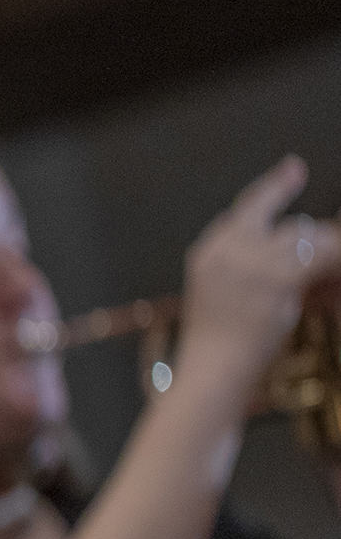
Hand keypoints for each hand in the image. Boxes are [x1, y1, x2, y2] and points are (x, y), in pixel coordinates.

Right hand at [175, 157, 332, 396]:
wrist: (211, 370)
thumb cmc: (217, 342)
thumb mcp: (221, 293)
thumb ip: (247, 262)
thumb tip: (297, 239)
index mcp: (210, 251)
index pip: (245, 209)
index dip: (274, 187)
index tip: (294, 167)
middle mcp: (228, 249)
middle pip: (283, 220)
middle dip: (311, 232)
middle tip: (324, 242)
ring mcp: (252, 262)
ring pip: (304, 235)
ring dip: (322, 250)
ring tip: (325, 267)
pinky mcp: (278, 278)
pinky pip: (320, 256)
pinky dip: (332, 257)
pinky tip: (333, 265)